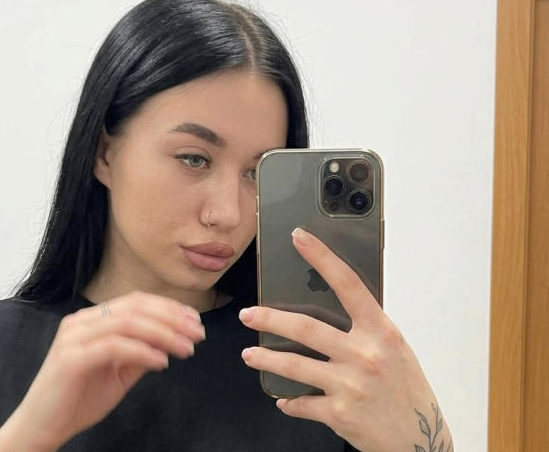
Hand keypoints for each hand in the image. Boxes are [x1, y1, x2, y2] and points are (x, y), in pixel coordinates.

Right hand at [0, 291, 205, 451]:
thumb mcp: (120, 372)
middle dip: (172, 317)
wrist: (42, 428)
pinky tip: (162, 362)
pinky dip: (143, 352)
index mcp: (92, 320)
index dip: (169, 308)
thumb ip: (141, 352)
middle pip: (135, 306)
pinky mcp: (71, 358)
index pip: (136, 302)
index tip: (194, 321)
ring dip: (164, 334)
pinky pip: (115, 346)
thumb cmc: (79, 399)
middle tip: (197, 333)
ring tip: (186, 348)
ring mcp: (74, 337)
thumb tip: (172, 339)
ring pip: (128, 322)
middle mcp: (82, 321)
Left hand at [238, 228, 453, 451]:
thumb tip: (328, 311)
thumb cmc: (408, 391)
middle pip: (305, 327)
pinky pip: (302, 403)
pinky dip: (290, 401)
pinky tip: (285, 399)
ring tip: (250, 355)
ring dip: (265, 359)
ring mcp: (349, 384)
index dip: (321, 257)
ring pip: (293, 365)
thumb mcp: (395, 350)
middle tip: (248, 314)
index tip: (300, 238)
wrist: (421, 441)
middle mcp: (364, 354)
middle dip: (270, 318)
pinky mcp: (339, 413)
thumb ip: (365, 330)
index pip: (348, 283)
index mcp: (381, 332)